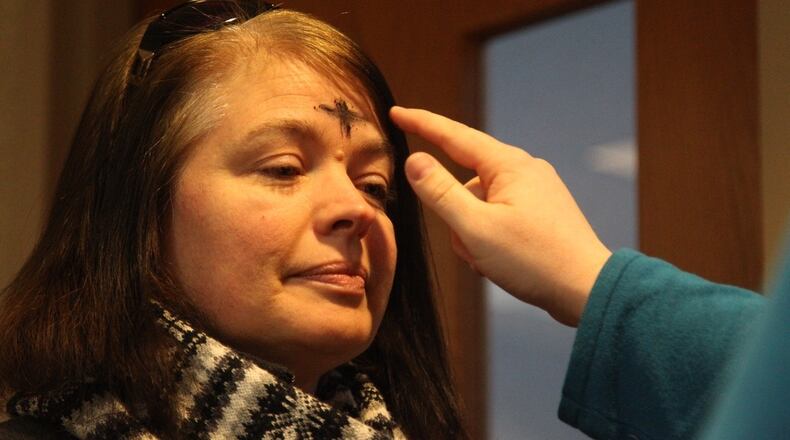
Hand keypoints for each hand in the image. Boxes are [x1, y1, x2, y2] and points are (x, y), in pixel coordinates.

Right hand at [390, 106, 610, 325]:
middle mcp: (524, 170)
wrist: (587, 290)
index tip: (396, 112)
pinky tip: (501, 263)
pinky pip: (497, 217)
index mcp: (509, 165)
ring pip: (479, 204)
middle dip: (456, 216)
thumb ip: (440, 193)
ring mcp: (536, 191)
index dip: (422, 124)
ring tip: (491, 261)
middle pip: (465, 182)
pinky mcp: (541, 213)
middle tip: (472, 248)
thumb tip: (414, 160)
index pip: (454, 136)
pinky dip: (489, 238)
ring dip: (472, 233)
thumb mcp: (476, 228)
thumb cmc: (533, 260)